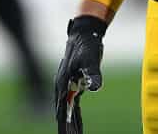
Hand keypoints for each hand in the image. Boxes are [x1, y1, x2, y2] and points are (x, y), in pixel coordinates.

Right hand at [54, 15, 106, 132]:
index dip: (64, 123)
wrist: (84, 34)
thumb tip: (95, 87)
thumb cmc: (86, 45)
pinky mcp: (74, 84)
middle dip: (66, 127)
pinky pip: (74, 104)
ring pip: (68, 110)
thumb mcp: (91, 58)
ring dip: (71, 123)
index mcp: (62, 82)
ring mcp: (67, 86)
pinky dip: (76, 115)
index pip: (62, 108)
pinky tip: (77, 125)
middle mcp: (62, 86)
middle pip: (63, 112)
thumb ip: (93, 73)